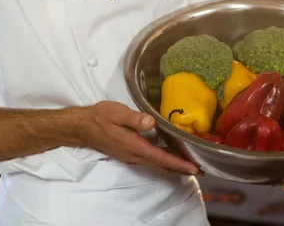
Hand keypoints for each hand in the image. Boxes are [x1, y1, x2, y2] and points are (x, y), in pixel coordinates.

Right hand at [76, 100, 200, 175]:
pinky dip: (164, 161)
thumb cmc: (100, 117)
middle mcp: (134, 155)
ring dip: (174, 166)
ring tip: (190, 164)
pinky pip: (151, 160)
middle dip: (181, 168)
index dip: (178, 163)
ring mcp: (131, 155)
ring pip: (157, 164)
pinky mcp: (129, 152)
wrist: (82, 127)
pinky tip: (170, 156)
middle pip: (162, 165)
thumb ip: (134, 118)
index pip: (160, 158)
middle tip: (200, 169)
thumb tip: (151, 122)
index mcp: (134, 146)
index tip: (194, 168)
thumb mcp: (117, 113)